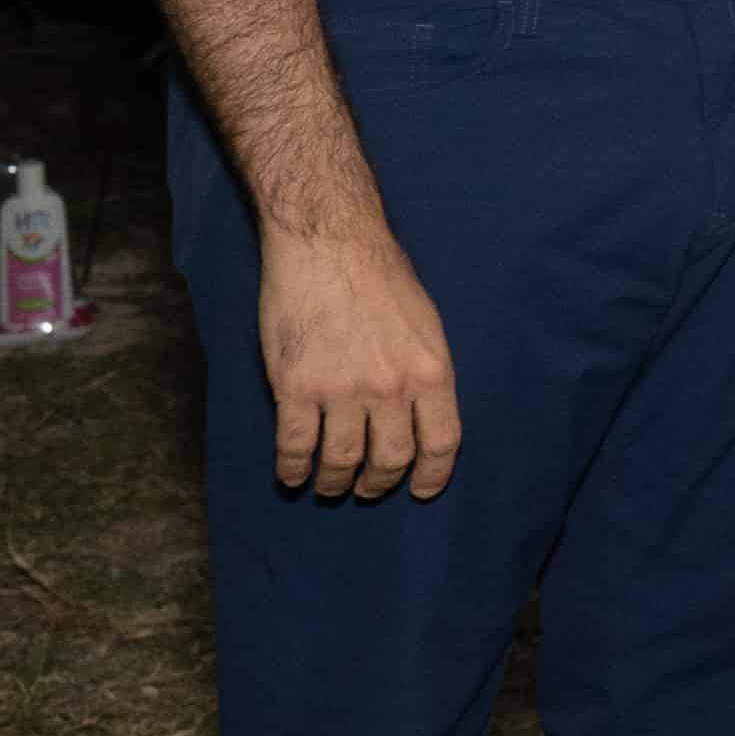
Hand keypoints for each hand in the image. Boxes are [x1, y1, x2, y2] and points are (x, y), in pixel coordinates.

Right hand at [257, 211, 460, 499]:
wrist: (329, 245)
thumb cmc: (380, 276)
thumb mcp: (426, 324)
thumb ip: (423, 371)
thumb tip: (420, 414)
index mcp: (432, 370)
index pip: (441, 443)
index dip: (432, 476)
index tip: (421, 490)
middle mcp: (391, 386)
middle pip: (391, 460)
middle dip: (379, 483)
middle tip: (367, 487)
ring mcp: (343, 389)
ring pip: (342, 461)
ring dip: (336, 482)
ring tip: (330, 485)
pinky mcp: (297, 387)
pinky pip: (295, 447)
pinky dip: (294, 469)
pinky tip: (293, 475)